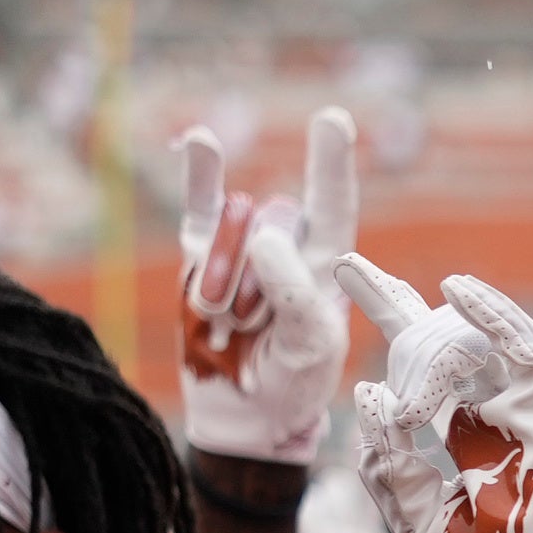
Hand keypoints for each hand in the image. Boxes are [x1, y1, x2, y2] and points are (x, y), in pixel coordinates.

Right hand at [178, 109, 361, 463]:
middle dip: (260, 276)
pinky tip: (198, 141)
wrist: (242, 412)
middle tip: (254, 325)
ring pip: (234, 230)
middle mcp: (287, 244)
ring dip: (227, 280)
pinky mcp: (200, 254)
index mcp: (326, 264)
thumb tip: (263, 235)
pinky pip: (201, 207)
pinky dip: (200, 175)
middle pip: (276, 222)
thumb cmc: (293, 380)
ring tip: (232, 323)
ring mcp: (242, 245)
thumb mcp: (310, 348)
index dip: (330, 165)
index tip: (330, 119)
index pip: (333, 205)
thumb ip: (294, 296)